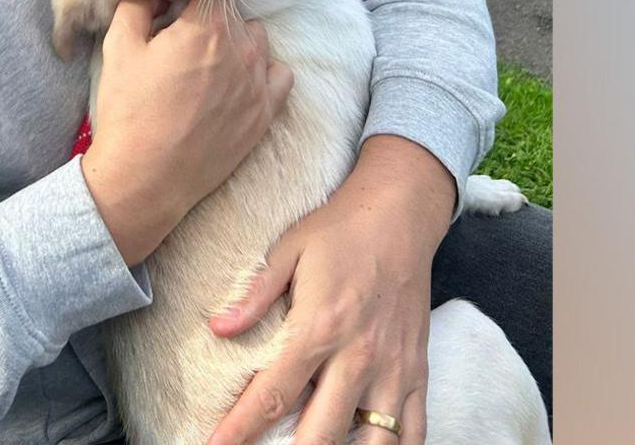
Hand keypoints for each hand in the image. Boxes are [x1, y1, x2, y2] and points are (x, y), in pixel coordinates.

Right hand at [82, 0, 293, 266]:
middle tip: (183, 40)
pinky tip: (238, 81)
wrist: (147, 178)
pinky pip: (280, 75)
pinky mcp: (266, 112)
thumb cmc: (130, 111)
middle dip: (210, 19)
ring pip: (258, 40)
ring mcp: (259, 81)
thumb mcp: (119, 46)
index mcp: (206, 25)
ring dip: (237, 42)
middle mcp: (242, 47)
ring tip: (208, 63)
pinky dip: (263, 71)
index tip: (175, 7)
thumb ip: (138, 3)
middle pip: (234, 13)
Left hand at [205, 135, 456, 444]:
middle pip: (320, 434)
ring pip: (373, 442)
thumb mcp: (288, 250)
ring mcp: (393, 369)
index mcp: (319, 328)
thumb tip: (216, 328)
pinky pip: (413, 430)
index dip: (240, 430)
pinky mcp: (417, 371)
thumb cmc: (339, 229)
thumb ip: (254, 295)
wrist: (401, 213)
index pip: (272, 395)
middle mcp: (358, 356)